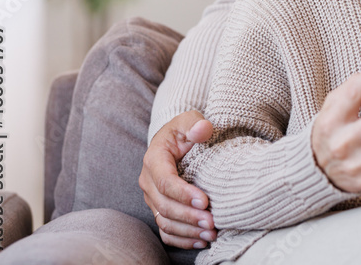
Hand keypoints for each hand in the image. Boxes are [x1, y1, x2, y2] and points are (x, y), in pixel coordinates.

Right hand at [140, 111, 216, 248]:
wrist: (178, 140)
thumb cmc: (186, 129)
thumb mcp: (189, 119)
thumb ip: (195, 123)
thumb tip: (203, 129)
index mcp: (154, 160)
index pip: (165, 181)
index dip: (183, 193)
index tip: (205, 200)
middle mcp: (149, 182)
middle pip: (164, 206)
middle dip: (188, 216)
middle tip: (212, 221)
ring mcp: (153, 198)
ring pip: (165, 221)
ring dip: (187, 230)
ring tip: (211, 233)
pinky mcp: (160, 209)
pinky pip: (166, 231)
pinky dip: (181, 239)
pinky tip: (201, 241)